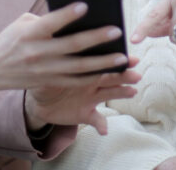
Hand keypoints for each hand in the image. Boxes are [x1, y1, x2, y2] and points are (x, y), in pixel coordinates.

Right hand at [0, 2, 133, 98]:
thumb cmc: (10, 40)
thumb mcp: (23, 23)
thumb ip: (47, 20)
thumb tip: (75, 16)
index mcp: (29, 33)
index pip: (50, 23)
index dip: (67, 15)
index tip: (85, 6)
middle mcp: (37, 53)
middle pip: (71, 46)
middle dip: (96, 38)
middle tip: (117, 31)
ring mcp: (44, 70)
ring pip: (79, 67)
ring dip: (103, 62)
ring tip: (122, 56)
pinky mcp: (49, 82)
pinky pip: (75, 81)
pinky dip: (93, 76)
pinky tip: (109, 71)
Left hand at [24, 56, 140, 134]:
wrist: (39, 100)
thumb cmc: (45, 76)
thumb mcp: (47, 66)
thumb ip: (56, 59)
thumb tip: (58, 46)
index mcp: (85, 67)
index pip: (103, 61)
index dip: (117, 59)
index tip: (130, 58)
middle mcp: (92, 82)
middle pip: (112, 76)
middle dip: (125, 75)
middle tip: (136, 74)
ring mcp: (91, 98)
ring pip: (109, 94)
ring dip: (122, 93)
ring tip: (132, 91)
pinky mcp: (85, 114)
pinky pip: (96, 120)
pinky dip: (101, 125)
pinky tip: (104, 130)